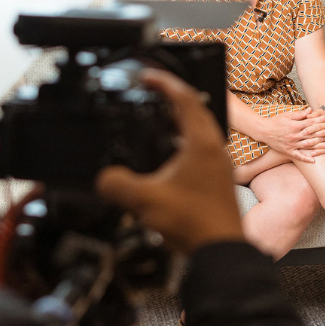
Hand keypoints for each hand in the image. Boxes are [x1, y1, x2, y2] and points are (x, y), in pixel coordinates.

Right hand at [96, 69, 243, 253]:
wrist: (220, 250)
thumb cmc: (194, 224)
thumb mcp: (145, 201)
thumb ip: (117, 184)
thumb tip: (104, 177)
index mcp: (202, 142)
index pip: (185, 98)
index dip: (165, 82)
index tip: (148, 76)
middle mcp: (215, 147)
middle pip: (196, 108)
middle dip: (173, 96)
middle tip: (152, 91)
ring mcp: (219, 162)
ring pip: (200, 128)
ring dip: (180, 118)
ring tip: (158, 118)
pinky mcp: (218, 178)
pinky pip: (201, 146)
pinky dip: (183, 140)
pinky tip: (169, 155)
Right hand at [261, 108, 324, 162]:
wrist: (263, 131)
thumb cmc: (276, 121)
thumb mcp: (287, 115)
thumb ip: (300, 114)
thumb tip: (311, 110)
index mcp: (295, 126)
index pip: (311, 123)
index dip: (321, 122)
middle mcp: (295, 136)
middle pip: (312, 135)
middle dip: (324, 134)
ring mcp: (292, 144)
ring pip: (308, 146)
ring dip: (319, 146)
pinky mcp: (288, 151)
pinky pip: (298, 156)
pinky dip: (305, 159)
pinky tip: (314, 161)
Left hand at [301, 105, 324, 160]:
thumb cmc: (323, 118)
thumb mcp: (319, 113)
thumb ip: (313, 114)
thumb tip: (308, 115)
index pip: (319, 125)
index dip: (311, 128)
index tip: (303, 132)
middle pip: (323, 136)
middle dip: (313, 140)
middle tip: (304, 144)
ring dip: (321, 150)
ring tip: (312, 153)